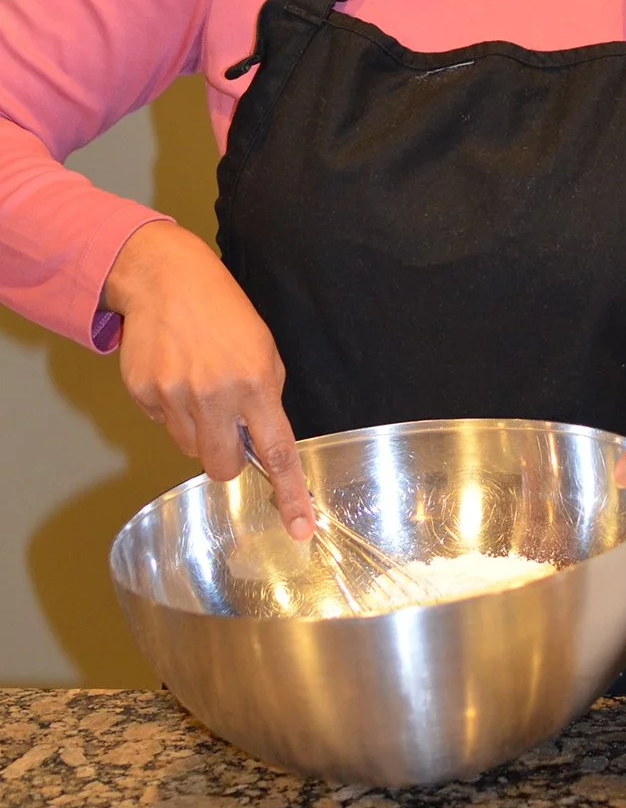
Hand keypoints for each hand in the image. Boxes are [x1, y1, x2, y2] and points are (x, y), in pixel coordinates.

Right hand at [104, 221, 313, 539]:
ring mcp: (174, 396)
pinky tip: (175, 375)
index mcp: (255, 383)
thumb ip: (266, 397)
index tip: (300, 527)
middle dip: (228, 457)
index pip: (278, 451)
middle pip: (222, 467)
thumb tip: (260, 441)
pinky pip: (162, 426)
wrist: (166, 279)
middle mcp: (214, 395)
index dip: (290, 494)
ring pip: (190, 450)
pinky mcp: (143, 394)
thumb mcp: (263, 348)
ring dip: (199, 431)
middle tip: (227, 425)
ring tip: (199, 387)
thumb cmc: (223, 312)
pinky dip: (171, 410)